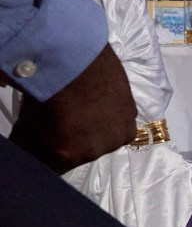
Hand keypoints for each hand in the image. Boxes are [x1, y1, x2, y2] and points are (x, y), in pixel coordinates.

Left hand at [11, 45, 135, 170]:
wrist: (75, 57)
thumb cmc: (47, 89)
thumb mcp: (28, 122)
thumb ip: (29, 144)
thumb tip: (25, 152)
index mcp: (70, 155)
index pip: (52, 168)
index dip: (44, 157)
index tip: (38, 146)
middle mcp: (97, 150)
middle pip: (79, 154)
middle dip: (69, 143)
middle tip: (60, 123)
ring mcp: (118, 134)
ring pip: (101, 139)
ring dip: (93, 131)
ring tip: (82, 110)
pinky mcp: (132, 116)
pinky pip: (117, 124)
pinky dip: (108, 118)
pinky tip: (98, 103)